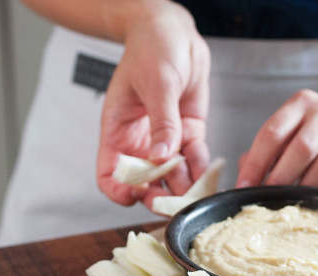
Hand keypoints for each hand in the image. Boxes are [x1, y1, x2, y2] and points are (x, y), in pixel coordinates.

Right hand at [97, 3, 209, 209]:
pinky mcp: (187, 133)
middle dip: (157, 194)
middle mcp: (139, 141)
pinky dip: (201, 168)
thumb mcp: (157, 84)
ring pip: (171, 176)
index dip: (118, 190)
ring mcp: (164, 139)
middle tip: (174, 202)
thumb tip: (160, 156)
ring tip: (196, 191)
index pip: (109, 173)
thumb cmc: (152, 49)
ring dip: (183, 186)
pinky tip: (208, 172)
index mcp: (118, 130)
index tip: (135, 196)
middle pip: (143, 182)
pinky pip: (194, 159)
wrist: (174, 31)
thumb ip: (162, 121)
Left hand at [235, 89, 317, 191]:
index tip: (244, 185)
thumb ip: (266, 153)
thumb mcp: (292, 137)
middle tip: (268, 196)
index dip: (256, 163)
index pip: (273, 132)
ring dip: (306, 186)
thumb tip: (244, 177)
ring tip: (294, 200)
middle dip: (281, 176)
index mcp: (301, 104)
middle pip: (301, 147)